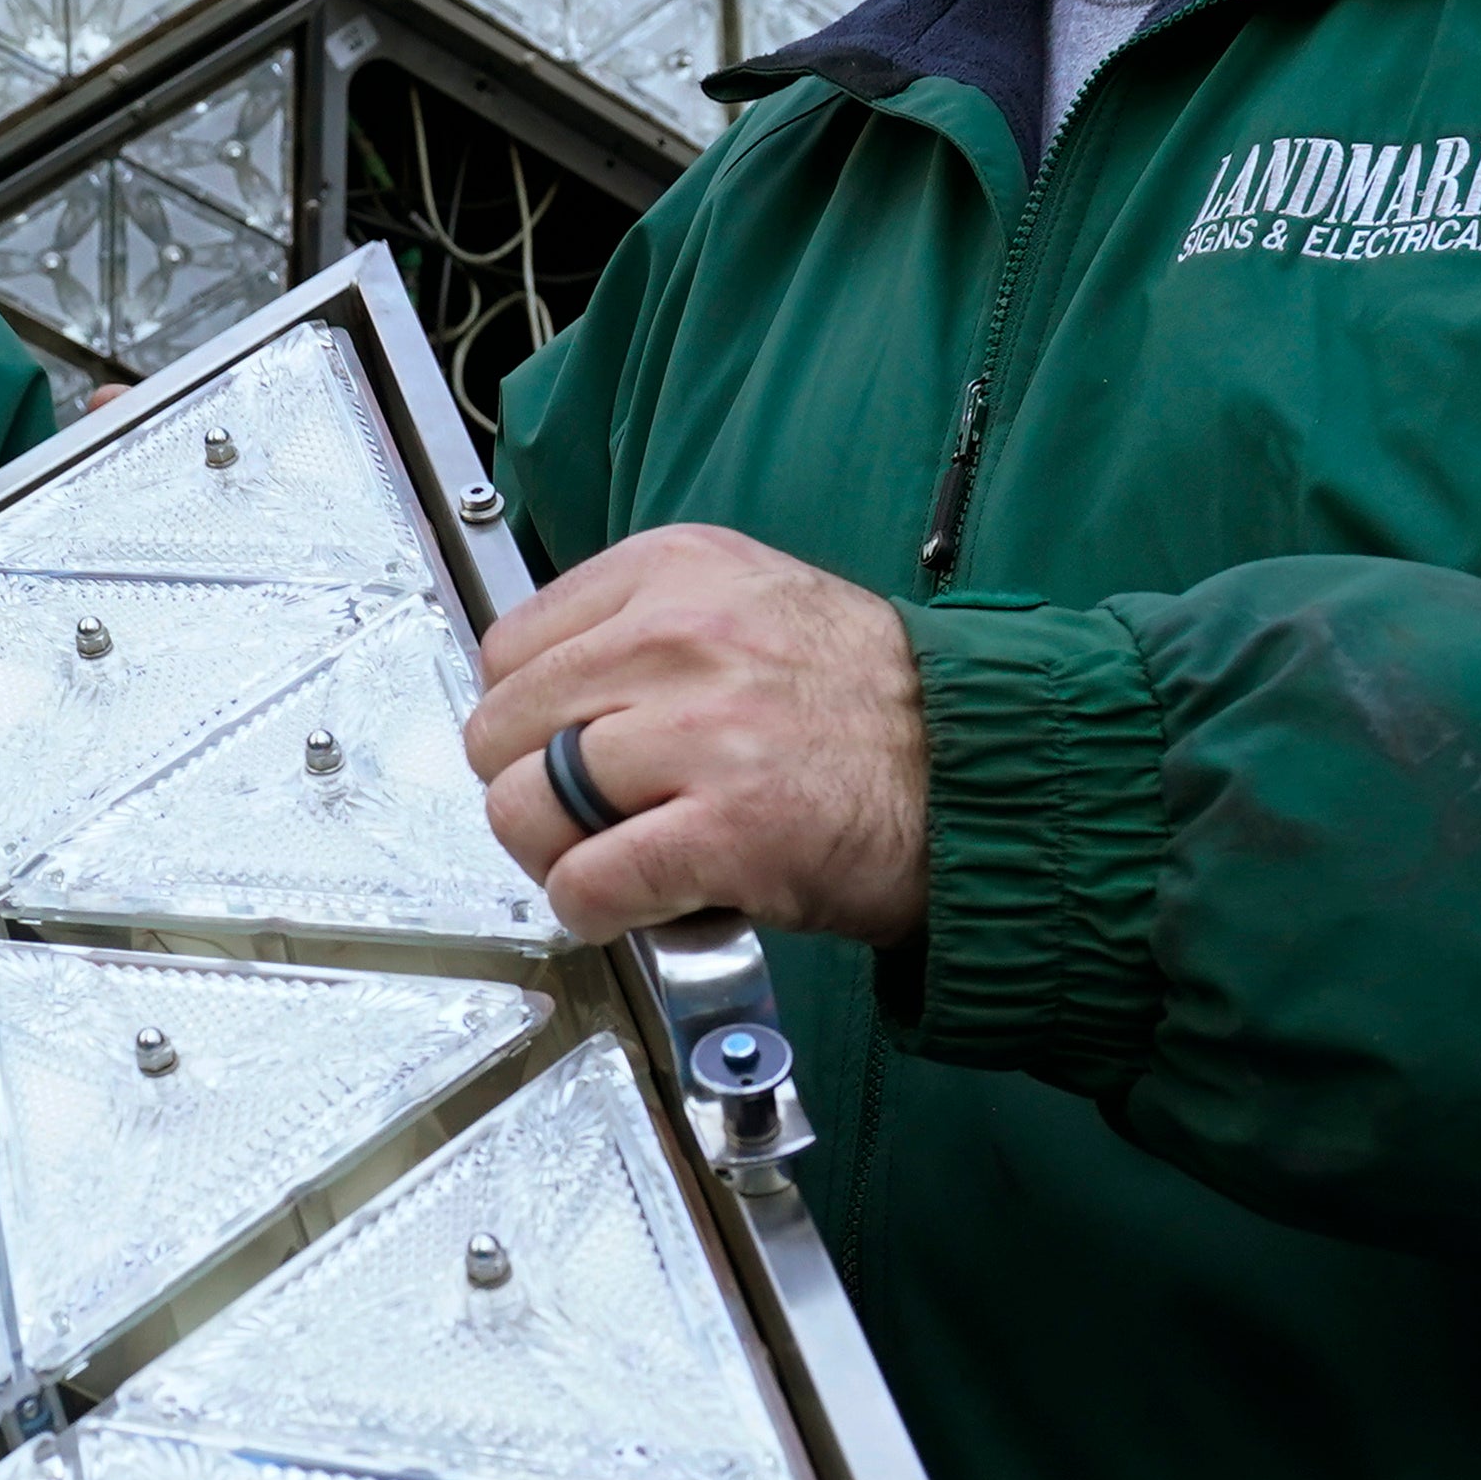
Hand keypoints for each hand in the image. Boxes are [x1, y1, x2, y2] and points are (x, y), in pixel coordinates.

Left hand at [464, 525, 932, 945]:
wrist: (979, 767)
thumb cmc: (871, 701)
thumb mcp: (751, 603)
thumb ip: (644, 627)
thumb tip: (539, 693)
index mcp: (675, 570)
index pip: (510, 648)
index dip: (526, 717)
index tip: (561, 748)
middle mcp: (679, 638)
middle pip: (501, 731)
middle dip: (529, 788)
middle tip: (586, 818)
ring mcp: (703, 733)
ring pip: (524, 807)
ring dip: (557, 854)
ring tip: (612, 860)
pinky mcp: (727, 830)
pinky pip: (587, 882)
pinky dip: (595, 909)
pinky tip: (637, 904)